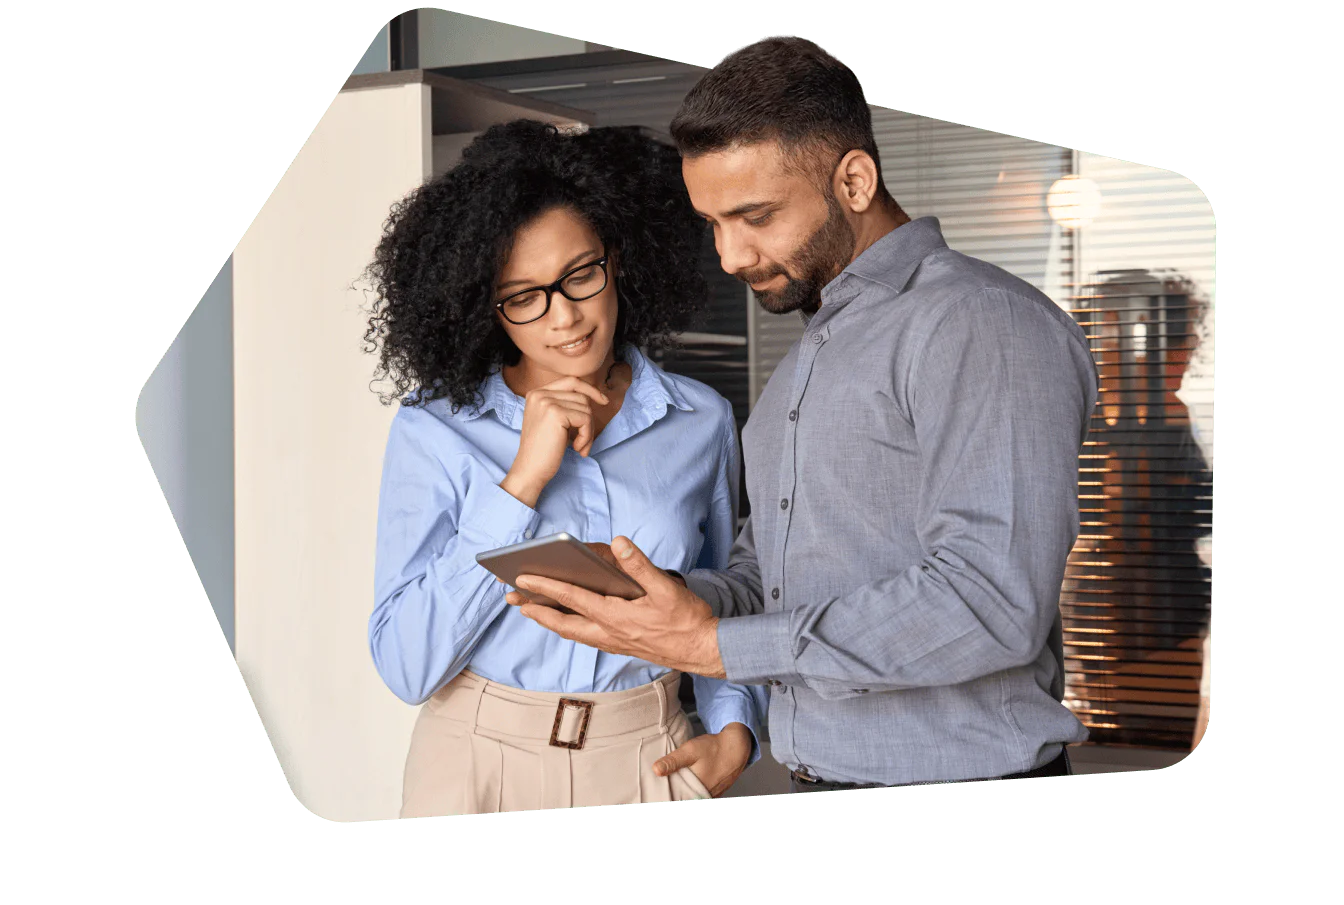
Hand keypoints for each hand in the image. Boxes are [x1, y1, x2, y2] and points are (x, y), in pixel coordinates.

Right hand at [499, 377, 608, 506]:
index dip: (590, 389)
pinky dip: (587, 436)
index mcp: (536, 393)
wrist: (530, 470)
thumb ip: (564, 405)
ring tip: (580, 447)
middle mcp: (539, 394)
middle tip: (585, 441)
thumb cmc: (543, 450)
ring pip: (586, 408)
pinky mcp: (556, 413)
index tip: (604, 401)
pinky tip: (577, 448)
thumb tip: (593, 396)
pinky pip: (585, 419)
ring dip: (588, 431)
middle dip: (589, 420)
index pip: (571, 381)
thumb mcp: (551, 421)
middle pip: (581, 397)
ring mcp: (546, 402)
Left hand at [504, 536, 726, 677]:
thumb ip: (640, 564)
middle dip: (535, 610)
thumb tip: (618, 542)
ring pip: (571, 632)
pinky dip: (568, 627)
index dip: (544, 587)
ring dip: (549, 620)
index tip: (522, 579)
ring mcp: (613, 642)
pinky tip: (567, 620)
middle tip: (511, 601)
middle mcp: (608, 633)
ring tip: (531, 610)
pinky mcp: (620, 645)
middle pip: (562, 622)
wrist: (702, 650)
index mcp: (615, 616)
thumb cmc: (686, 619)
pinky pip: (585, 636)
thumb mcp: (666, 587)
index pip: (571, 598)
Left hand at [654, 722, 752, 798]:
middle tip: (658, 795)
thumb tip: (656, 770)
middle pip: (684, 803)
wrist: (736, 746)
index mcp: (696, 790)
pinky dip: (691, 793)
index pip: (677, 803)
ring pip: (692, 800)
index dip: (666, 801)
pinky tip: (685, 786)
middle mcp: (705, 797)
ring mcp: (712, 796)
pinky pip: (700, 797)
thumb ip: (673, 761)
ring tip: (670, 791)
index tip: (655, 799)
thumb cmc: (714, 748)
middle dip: (673, 799)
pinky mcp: (715, 792)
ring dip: (682, 796)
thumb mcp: (690, 750)